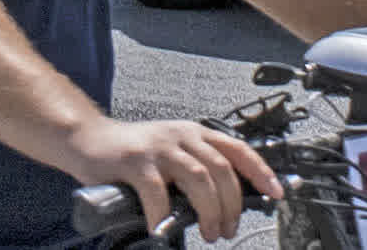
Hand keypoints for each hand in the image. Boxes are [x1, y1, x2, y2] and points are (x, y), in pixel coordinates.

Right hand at [62, 113, 273, 237]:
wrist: (89, 141)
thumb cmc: (133, 155)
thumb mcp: (173, 154)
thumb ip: (198, 172)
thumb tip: (227, 206)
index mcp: (195, 134)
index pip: (238, 149)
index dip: (261, 171)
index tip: (277, 192)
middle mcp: (180, 136)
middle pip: (222, 169)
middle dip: (233, 205)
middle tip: (228, 230)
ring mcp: (157, 147)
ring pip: (198, 178)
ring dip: (210, 211)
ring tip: (210, 233)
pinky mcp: (134, 161)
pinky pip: (157, 192)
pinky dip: (164, 215)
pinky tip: (162, 228)